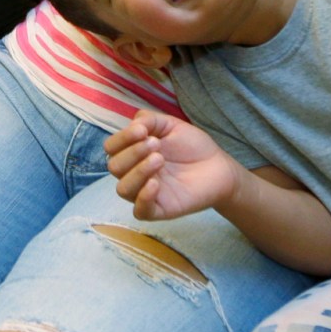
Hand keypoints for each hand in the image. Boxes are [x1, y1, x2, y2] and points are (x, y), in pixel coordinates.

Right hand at [104, 110, 240, 220]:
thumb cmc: (193, 146)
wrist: (219, 167)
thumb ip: (148, 120)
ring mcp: (145, 193)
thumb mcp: (170, 125)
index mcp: (133, 153)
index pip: (111, 148)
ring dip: (138, 171)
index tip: (143, 131)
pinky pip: (139, 211)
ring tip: (160, 160)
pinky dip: (143, 197)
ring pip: (123, 189)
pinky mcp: (159, 209)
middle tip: (157, 145)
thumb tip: (133, 125)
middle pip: (114, 167)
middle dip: (133, 153)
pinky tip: (156, 183)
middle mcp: (134, 173)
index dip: (122, 138)